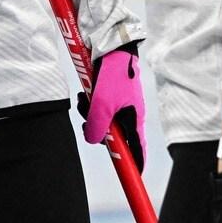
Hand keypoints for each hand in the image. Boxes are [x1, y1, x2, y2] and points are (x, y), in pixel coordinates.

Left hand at [78, 45, 145, 167]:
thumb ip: (98, 126)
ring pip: (101, 120)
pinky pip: (95, 106)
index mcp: (134, 120)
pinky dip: (87, 102)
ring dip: (88, 113)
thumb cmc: (113, 74)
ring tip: (84, 99)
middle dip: (97, 131)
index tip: (134, 176)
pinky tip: (84, 93)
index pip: (137, 148)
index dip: (135, 163)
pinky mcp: (108, 93)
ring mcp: (118, 103)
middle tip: (87, 123)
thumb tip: (94, 140)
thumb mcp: (103, 104)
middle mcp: (128, 113)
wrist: (111, 46)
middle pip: (112, 135)